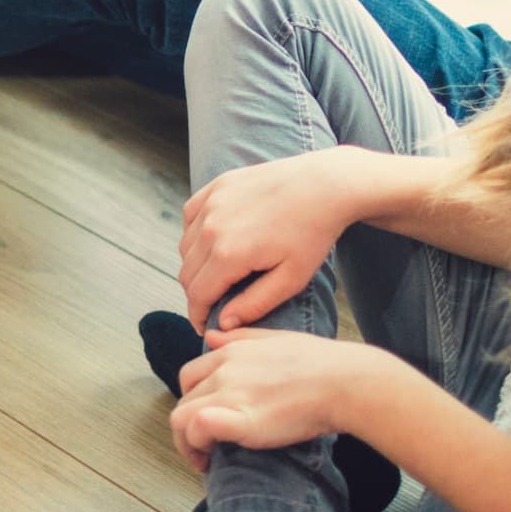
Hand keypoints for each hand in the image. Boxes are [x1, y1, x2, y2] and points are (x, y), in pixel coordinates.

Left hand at [170, 330, 394, 472]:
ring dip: (186, 442)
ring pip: (181, 417)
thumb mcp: (276, 338)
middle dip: (187, 426)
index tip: (205, 421)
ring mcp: (230, 394)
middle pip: (183, 400)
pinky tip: (210, 460)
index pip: (190, 376)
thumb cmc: (322, 364)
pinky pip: (198, 427)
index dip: (193, 400)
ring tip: (205, 460)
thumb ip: (240, 337)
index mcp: (232, 352)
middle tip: (205, 447)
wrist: (345, 382)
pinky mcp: (239, 420)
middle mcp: (224, 370)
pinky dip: (196, 444)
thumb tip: (211, 335)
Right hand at [178, 147, 373, 329]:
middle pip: (187, 273)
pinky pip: (191, 217)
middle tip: (215, 302)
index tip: (204, 327)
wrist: (325, 184)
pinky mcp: (216, 186)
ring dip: (196, 264)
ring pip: (186, 246)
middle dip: (197, 293)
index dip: (198, 316)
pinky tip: (215, 241)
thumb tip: (223, 323)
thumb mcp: (291, 279)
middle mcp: (211, 227)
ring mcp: (211, 203)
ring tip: (219, 273)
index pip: (197, 295)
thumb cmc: (313, 234)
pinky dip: (195, 233)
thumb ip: (254, 304)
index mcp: (229, 254)